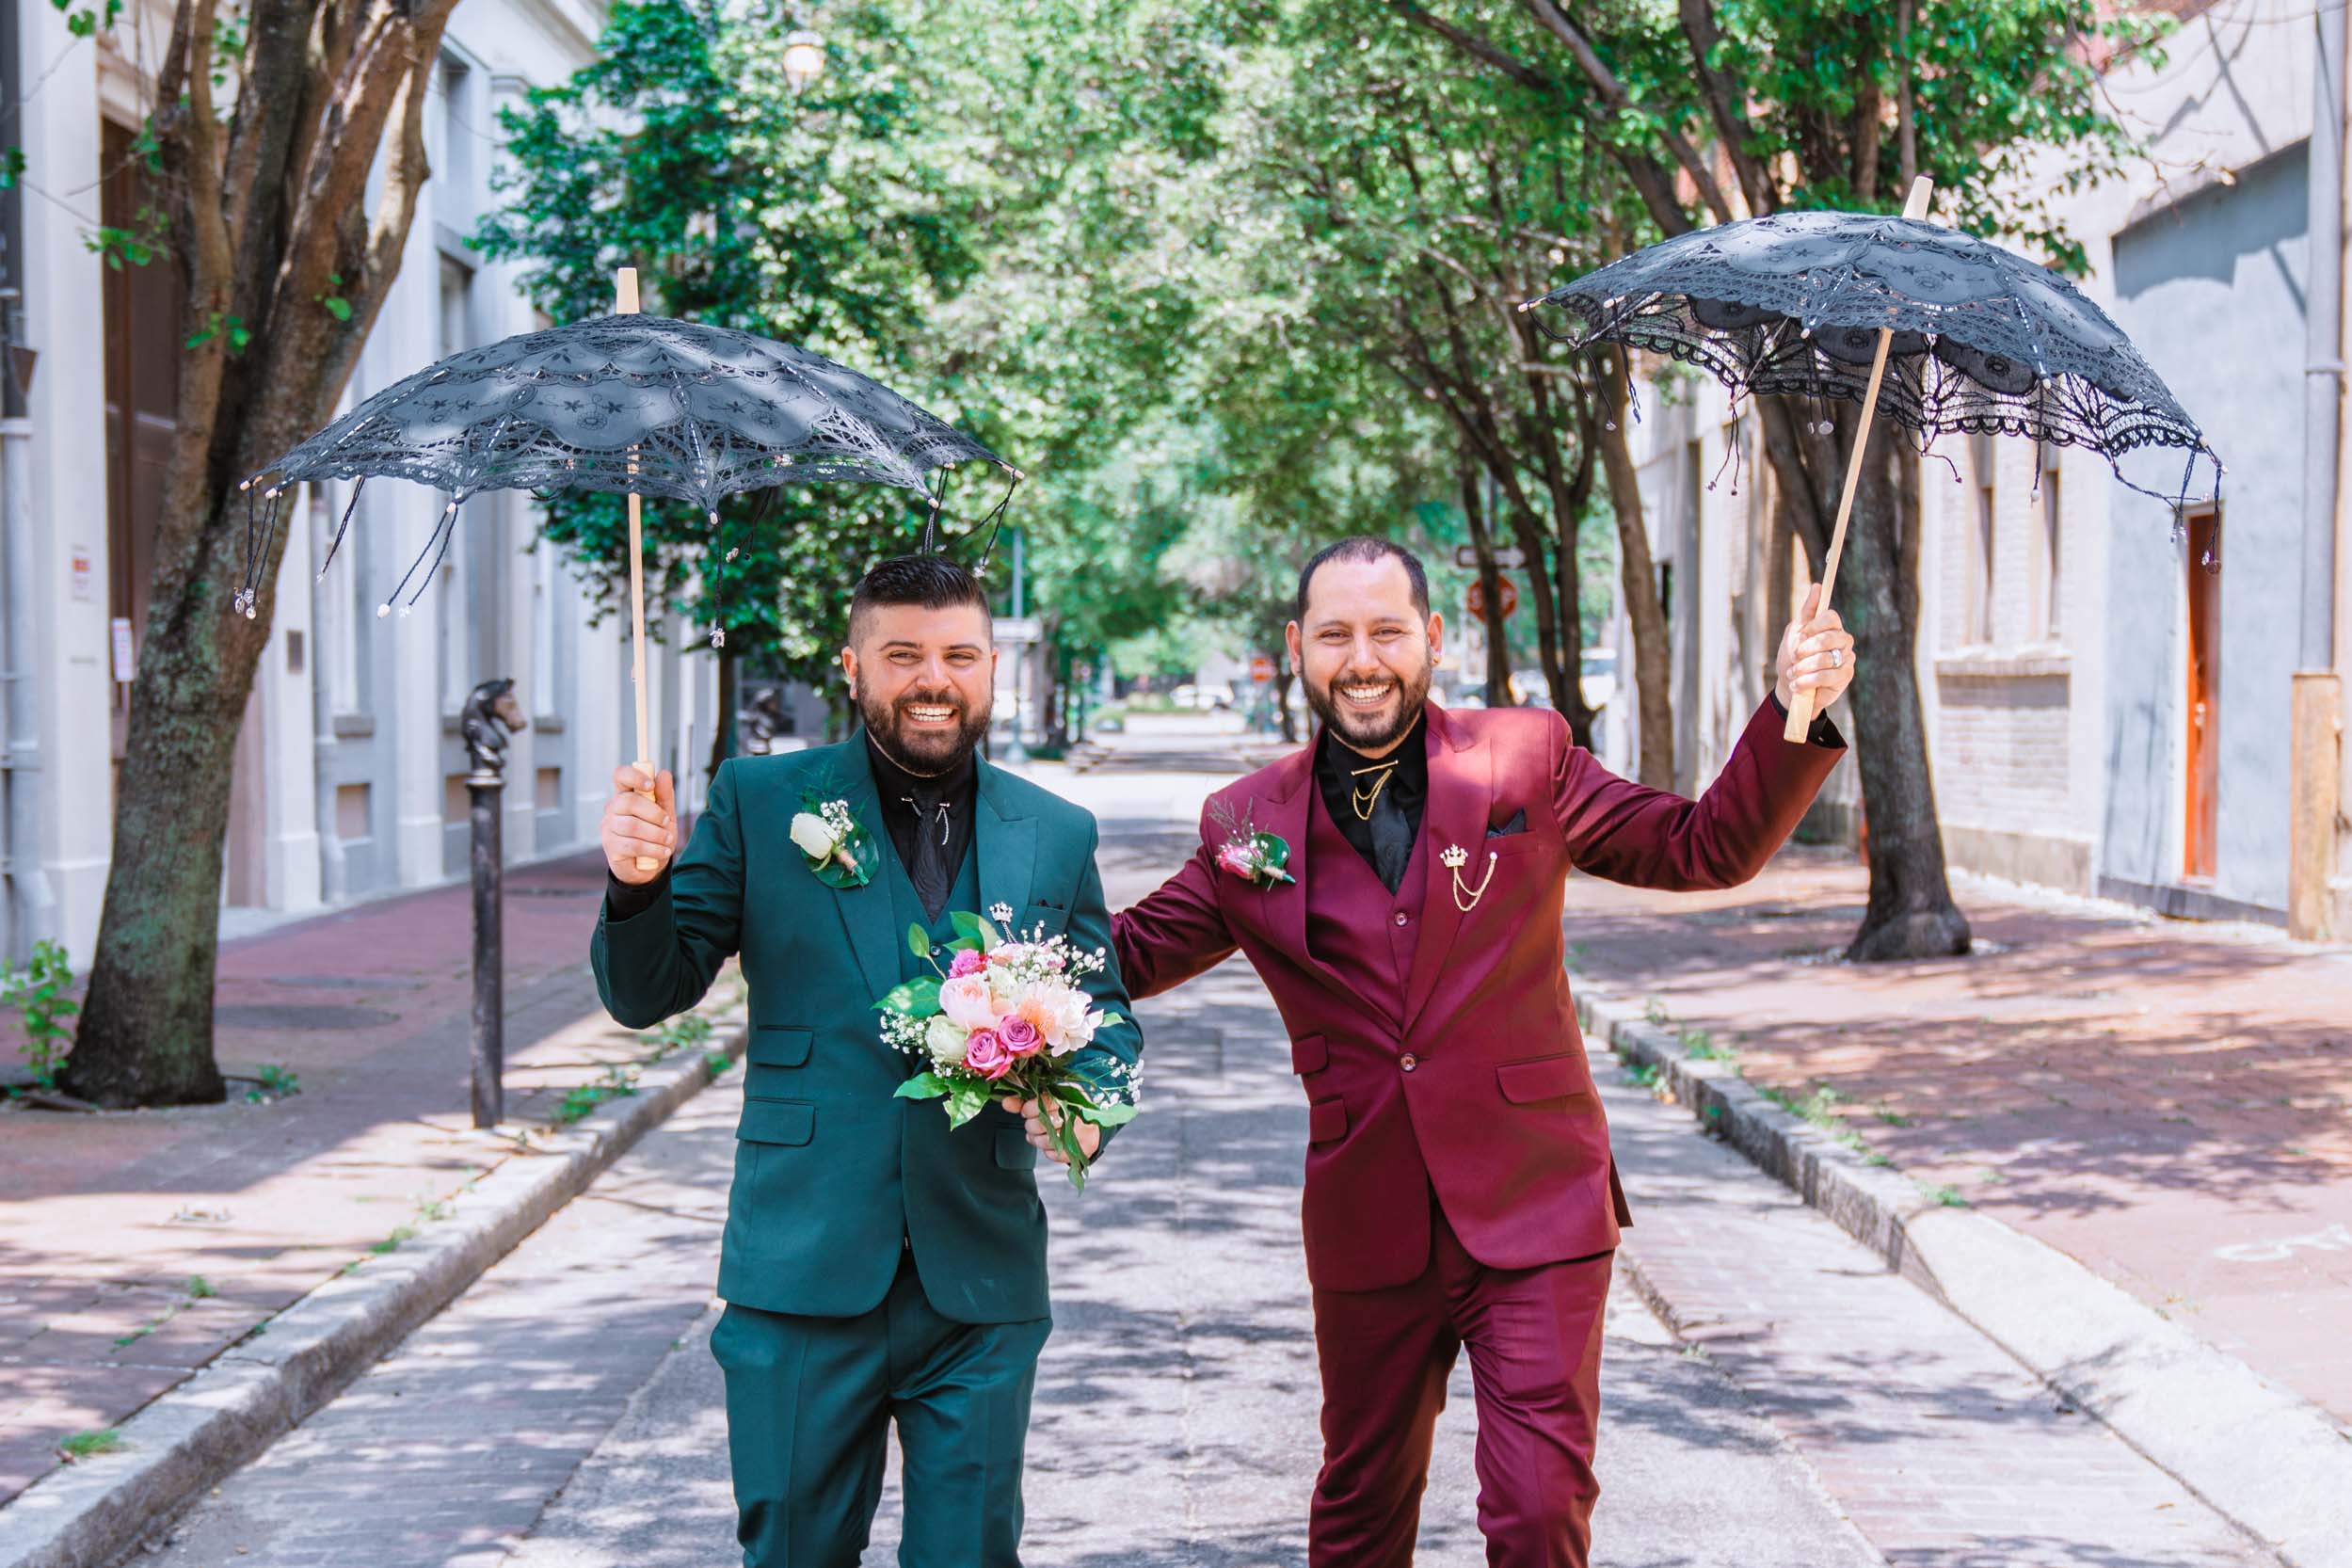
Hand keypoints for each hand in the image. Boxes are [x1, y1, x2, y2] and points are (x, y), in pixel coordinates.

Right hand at [602, 764, 675, 883]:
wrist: (651, 867)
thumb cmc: (656, 836)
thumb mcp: (666, 814)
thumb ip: (664, 795)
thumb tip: (663, 773)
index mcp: (625, 795)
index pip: (620, 776)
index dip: (634, 776)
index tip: (650, 785)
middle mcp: (613, 809)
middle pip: (628, 801)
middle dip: (653, 812)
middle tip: (666, 822)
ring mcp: (609, 828)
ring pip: (632, 826)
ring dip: (656, 834)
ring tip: (667, 841)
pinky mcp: (611, 847)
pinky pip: (633, 845)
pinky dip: (652, 849)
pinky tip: (662, 852)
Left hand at [998, 1093, 1100, 1165]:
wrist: (1090, 1123)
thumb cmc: (1064, 1109)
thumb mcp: (1046, 1100)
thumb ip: (1025, 1102)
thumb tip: (1005, 1102)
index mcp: (1071, 1094)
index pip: (1045, 1102)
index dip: (1029, 1109)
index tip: (1025, 1112)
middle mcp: (1080, 1112)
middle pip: (1044, 1123)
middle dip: (1032, 1126)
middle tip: (1032, 1125)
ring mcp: (1085, 1130)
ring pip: (1049, 1141)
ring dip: (1038, 1140)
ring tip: (1039, 1135)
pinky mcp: (1086, 1147)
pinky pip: (1057, 1154)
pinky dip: (1048, 1151)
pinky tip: (1050, 1143)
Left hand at [1775, 585, 1855, 713]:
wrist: (1792, 686)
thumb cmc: (1793, 658)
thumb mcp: (1795, 632)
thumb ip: (1808, 611)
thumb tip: (1817, 586)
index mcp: (1832, 627)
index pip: (1831, 617)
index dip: (1815, 626)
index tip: (1801, 635)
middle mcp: (1843, 640)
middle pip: (1829, 638)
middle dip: (1806, 650)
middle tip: (1794, 657)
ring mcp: (1847, 658)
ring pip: (1826, 658)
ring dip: (1803, 668)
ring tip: (1793, 673)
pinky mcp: (1846, 676)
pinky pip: (1827, 676)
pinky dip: (1807, 681)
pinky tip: (1798, 685)